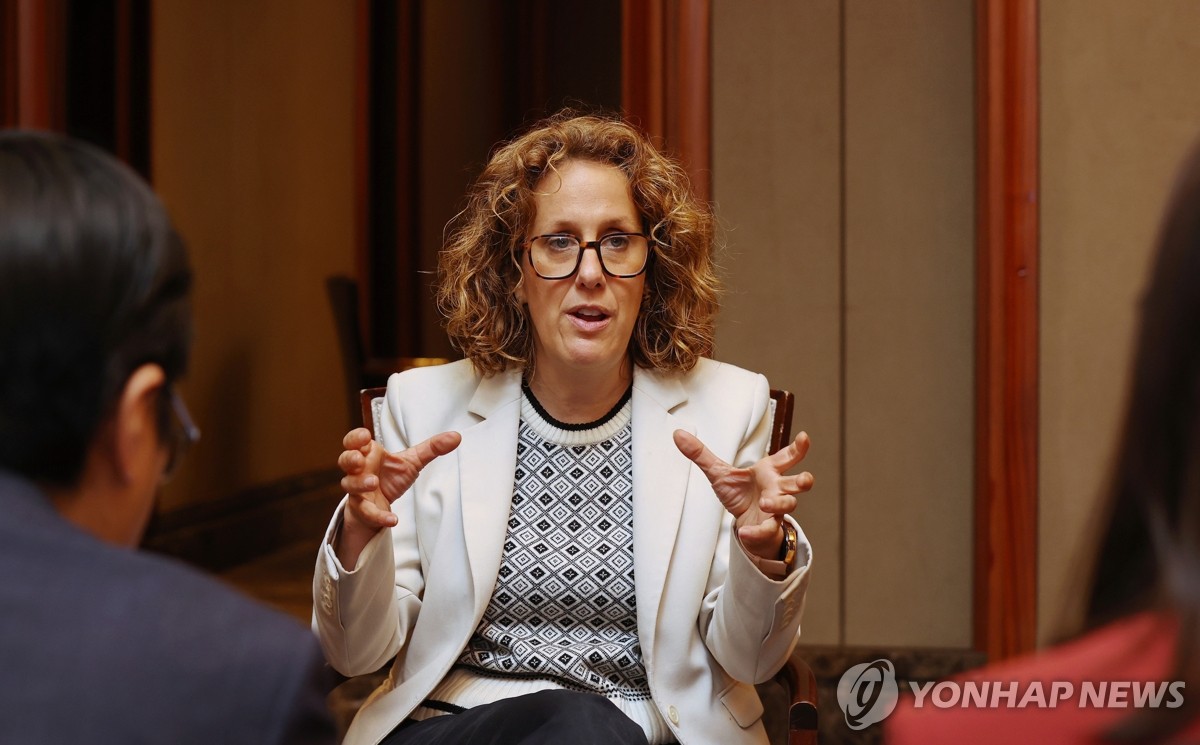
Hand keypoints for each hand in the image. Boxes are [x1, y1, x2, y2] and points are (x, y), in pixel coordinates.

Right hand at [335, 427, 460, 565]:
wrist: (383, 503)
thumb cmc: (391, 476)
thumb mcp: (412, 461)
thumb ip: (432, 448)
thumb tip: (456, 436)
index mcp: (369, 454)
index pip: (355, 441)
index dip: (356, 438)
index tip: (365, 436)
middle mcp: (359, 470)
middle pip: (345, 460)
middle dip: (350, 458)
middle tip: (360, 459)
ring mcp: (358, 490)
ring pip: (350, 485)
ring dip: (360, 483)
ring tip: (372, 483)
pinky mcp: (363, 509)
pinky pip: (367, 512)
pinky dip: (379, 516)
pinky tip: (392, 519)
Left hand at [673, 430, 812, 559]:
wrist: (743, 522)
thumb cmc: (739, 493)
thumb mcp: (718, 473)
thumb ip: (700, 454)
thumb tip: (678, 434)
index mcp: (768, 471)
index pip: (787, 457)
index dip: (798, 448)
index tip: (805, 437)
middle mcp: (776, 488)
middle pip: (798, 483)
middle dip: (803, 480)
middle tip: (804, 478)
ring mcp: (776, 508)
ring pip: (789, 504)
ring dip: (778, 503)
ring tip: (764, 503)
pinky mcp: (769, 527)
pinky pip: (767, 529)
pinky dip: (756, 531)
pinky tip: (745, 531)